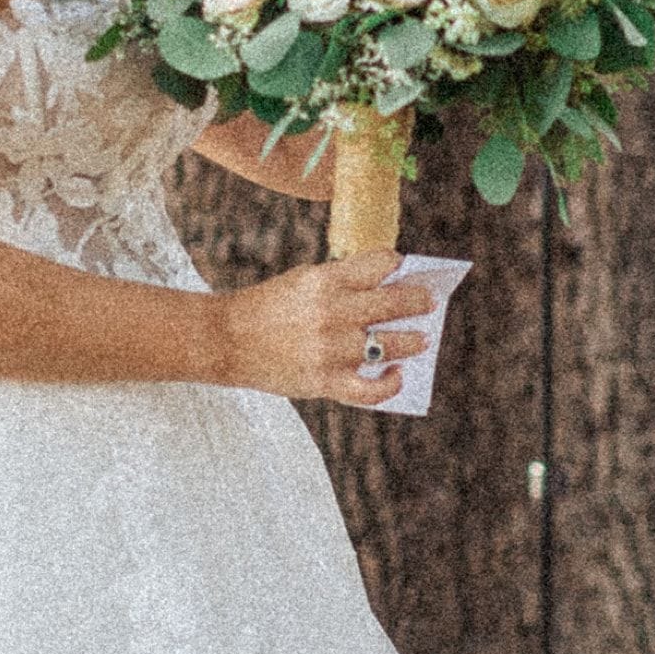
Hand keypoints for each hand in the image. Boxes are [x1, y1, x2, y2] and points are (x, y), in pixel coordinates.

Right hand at [215, 254, 436, 405]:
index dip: (396, 264)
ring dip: (413, 341)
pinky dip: (389, 384)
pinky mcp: (324, 381)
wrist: (225, 340)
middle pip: (395, 303)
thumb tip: (385, 288)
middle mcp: (333, 313)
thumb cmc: (267, 307)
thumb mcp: (302, 280)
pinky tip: (396, 375)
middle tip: (429, 302)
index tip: (402, 268)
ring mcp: (330, 350)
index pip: (380, 264)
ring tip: (421, 339)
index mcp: (325, 280)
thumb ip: (340, 283)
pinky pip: (370, 390)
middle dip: (419, 301)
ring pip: (390, 346)